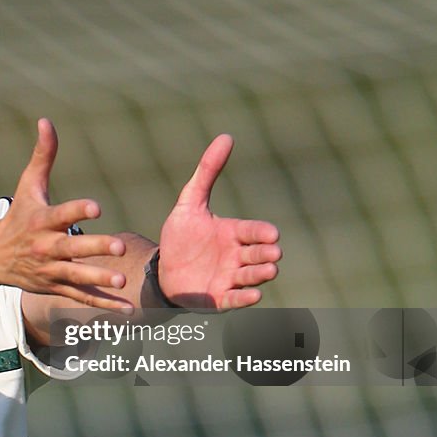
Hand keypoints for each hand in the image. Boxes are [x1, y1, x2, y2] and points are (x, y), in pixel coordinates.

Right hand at [0, 119, 131, 309]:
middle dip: (95, 248)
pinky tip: (127, 309)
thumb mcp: (27, 186)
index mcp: (42, 221)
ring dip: (99, 279)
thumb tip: (47, 121)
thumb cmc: (18, 217)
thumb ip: (43, 156)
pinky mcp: (56, 288)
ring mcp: (51, 270)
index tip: (96, 207)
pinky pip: (81, 298)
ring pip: (77, 277)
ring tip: (122, 280)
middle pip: (72, 248)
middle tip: (119, 245)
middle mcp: (46, 247)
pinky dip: (103, 305)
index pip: (61, 214)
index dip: (78, 210)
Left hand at [157, 134, 281, 308]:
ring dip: (261, 275)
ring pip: (251, 277)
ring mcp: (230, 278)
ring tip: (270, 270)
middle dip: (266, 254)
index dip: (262, 233)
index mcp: (233, 233)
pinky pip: (235, 299)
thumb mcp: (189, 202)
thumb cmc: (181, 236)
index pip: (253, 232)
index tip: (272, 233)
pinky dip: (245, 298)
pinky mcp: (219, 298)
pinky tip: (253, 296)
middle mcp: (237, 256)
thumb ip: (207, 171)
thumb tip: (226, 137)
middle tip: (273, 252)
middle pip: (257, 255)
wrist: (162, 269)